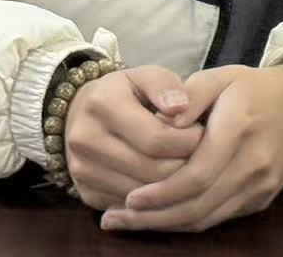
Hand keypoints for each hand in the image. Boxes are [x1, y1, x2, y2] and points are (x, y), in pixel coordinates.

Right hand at [63, 64, 204, 210]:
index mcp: (102, 105)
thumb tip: (182, 108)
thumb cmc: (122, 92)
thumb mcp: (143, 75)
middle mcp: (86, 140)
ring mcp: (83, 171)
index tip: (203, 133)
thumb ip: (165, 85)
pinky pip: (131, 208)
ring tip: (185, 166)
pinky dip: (153, 199)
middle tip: (201, 154)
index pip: (157, 138)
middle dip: (185, 166)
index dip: (189, 140)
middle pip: (152, 170)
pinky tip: (164, 182)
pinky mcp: (86, 194)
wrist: (78, 113)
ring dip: (172, 186)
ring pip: (144, 195)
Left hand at [99, 61, 282, 232]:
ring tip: (128, 222)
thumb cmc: (253, 89)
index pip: (198, 173)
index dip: (162, 191)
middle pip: (200, 204)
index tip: (129, 198)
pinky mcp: (261, 200)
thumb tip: (162, 121)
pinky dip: (187, 222)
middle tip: (115, 218)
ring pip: (208, 218)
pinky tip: (159, 218)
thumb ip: (190, 95)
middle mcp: (255, 163)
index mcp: (241, 128)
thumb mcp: (221, 77)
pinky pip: (219, 218)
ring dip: (166, 225)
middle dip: (154, 216)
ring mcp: (261, 186)